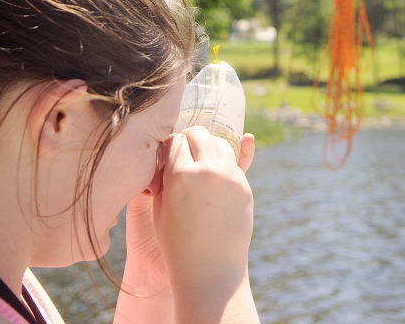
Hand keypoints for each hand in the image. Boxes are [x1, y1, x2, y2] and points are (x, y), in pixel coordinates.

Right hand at [122, 130, 255, 293]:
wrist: (210, 270)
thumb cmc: (176, 242)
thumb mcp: (160, 207)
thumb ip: (163, 175)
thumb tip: (169, 148)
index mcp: (180, 174)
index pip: (173, 140)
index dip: (168, 147)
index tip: (167, 154)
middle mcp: (207, 170)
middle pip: (198, 134)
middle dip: (189, 140)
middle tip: (184, 151)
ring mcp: (229, 177)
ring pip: (219, 142)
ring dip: (208, 147)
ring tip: (201, 161)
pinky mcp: (244, 185)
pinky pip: (236, 161)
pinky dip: (224, 163)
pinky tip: (219, 162)